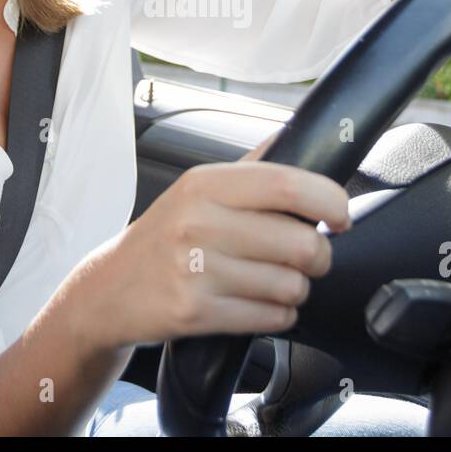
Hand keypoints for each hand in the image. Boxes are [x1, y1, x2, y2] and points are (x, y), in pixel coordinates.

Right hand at [80, 127, 349, 351]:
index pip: (288, 185)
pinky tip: (262, 304)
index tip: (341, 214)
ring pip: (290, 286)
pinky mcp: (195, 313)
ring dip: (296, 290)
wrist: (109, 290)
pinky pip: (269, 317)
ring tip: (277, 282)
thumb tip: (297, 134)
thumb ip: (250, 167)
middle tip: (311, 257)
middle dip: (320, 257)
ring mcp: (195, 270)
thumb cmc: (164, 237)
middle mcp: (198, 223)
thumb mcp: (196, 190)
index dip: (330, 201)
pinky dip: (278, 315)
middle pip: (301, 243)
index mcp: (205, 184)